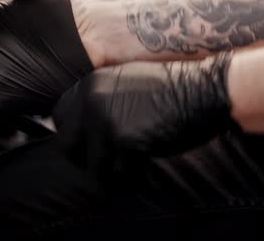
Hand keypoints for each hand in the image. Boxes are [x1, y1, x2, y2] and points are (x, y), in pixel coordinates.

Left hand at [53, 52, 241, 170]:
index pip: (59, 118)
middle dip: (85, 162)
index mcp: (89, 84)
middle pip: (66, 147)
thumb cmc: (171, 89)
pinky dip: (131, 181)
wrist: (204, 89)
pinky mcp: (125, 140)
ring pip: (93, 169)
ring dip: (112, 177)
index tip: (90, 149)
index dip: (74, 138)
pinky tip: (144, 175)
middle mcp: (91, 100)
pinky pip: (118, 177)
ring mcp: (106, 120)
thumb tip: (83, 130)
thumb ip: (100, 100)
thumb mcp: (125, 82)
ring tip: (131, 175)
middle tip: (108, 167)